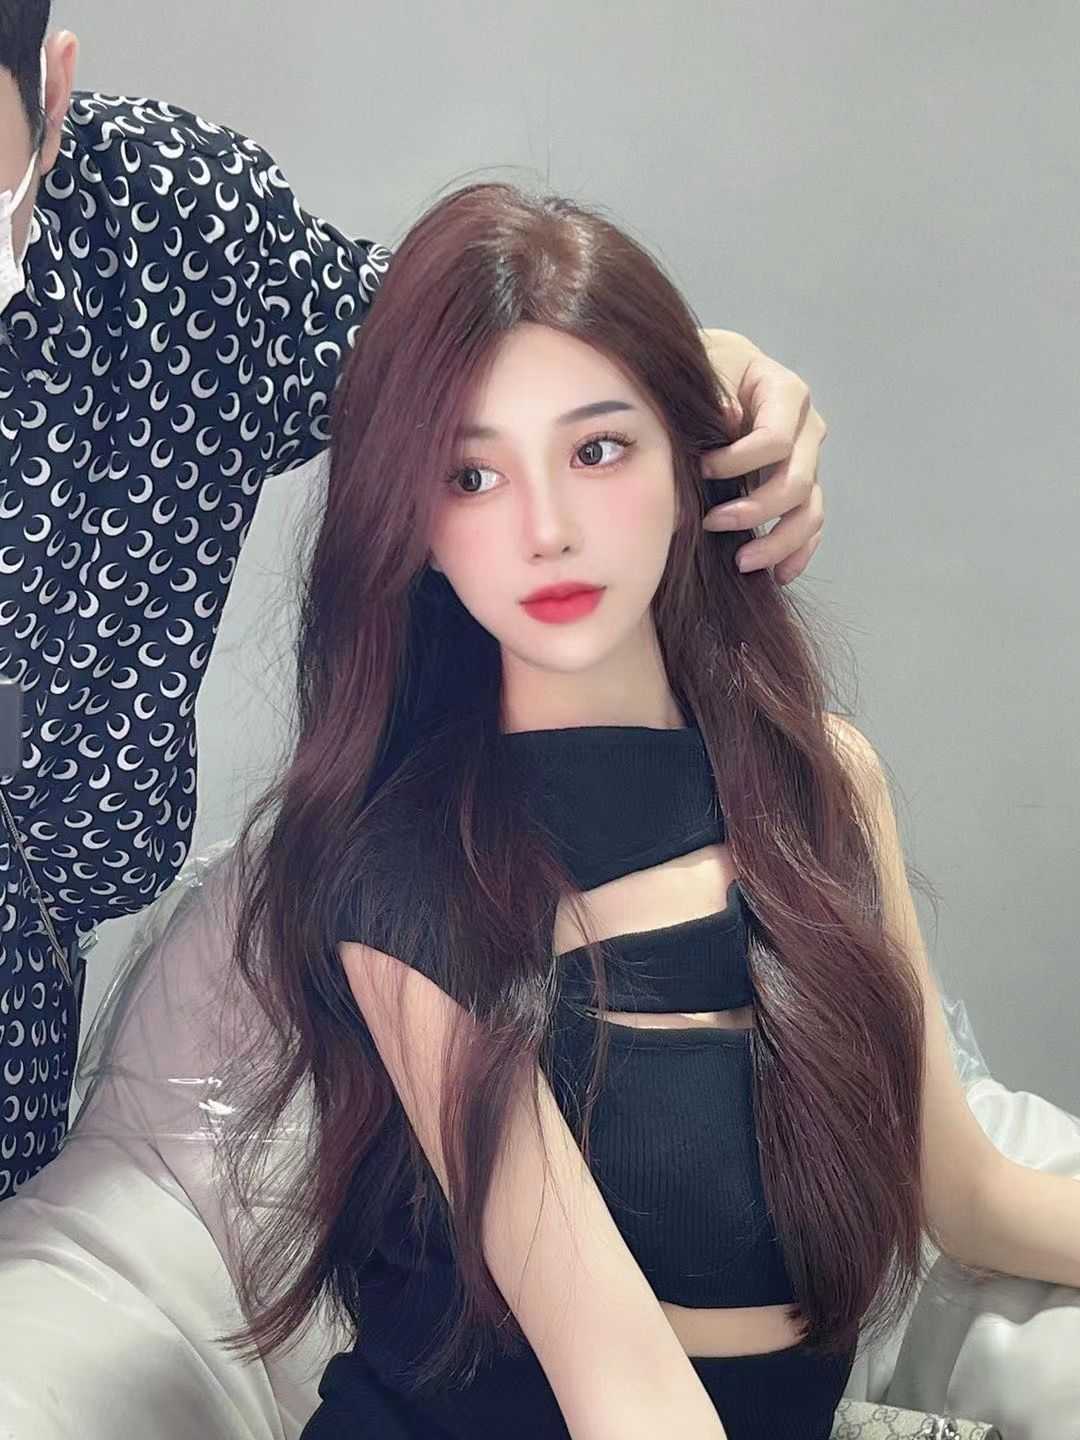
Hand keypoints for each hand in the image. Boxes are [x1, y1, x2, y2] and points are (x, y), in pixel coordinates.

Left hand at [699, 330, 826, 584]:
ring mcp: (807, 461)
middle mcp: (806, 429)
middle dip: (755, 509)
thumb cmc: (706, 370)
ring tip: (741, 563)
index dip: (738, 462)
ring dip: (778, 542)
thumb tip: (726, 417)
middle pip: (797, 482)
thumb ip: (714, 392)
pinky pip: (811, 526)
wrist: (713, 373)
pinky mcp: (801, 489)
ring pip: (810, 511)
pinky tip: (778, 574)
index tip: (701, 469)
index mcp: (786, 394)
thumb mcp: (705, 367)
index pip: (776, 440)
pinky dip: (797, 553)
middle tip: (712, 523)